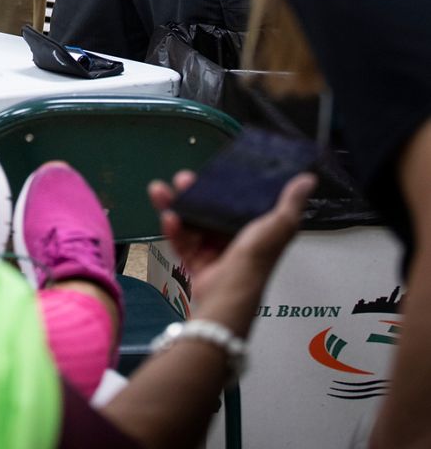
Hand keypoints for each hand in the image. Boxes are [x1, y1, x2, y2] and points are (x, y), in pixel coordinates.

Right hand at [149, 169, 315, 330]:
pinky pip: (181, 242)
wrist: (228, 297)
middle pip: (209, 209)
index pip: (236, 201)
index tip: (209, 171)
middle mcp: (234, 239)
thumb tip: (308, 178)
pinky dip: (173, 230)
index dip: (222, 185)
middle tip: (181, 179)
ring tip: (161, 191)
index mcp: (255, 228)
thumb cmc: (255, 260)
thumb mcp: (277, 226)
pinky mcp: (196, 263)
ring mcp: (213, 251)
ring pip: (191, 222)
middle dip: (192, 193)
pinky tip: (168, 219)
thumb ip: (290, 203)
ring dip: (175, 206)